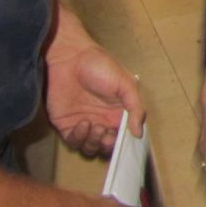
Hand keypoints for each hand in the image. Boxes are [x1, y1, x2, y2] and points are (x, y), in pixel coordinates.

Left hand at [45, 3, 143, 155]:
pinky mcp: (66, 125)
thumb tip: (139, 133)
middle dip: (108, 146)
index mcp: (119, 112)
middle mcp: (102, 121)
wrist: (70, 59)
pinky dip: (79, 138)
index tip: (125, 143)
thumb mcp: (126, 84)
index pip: (124, 136)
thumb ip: (135, 108)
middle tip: (107, 136)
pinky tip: (83, 124)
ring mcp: (84, 124)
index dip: (125, 144)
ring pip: (91, 148)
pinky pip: (73, 142)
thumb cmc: (101, 66)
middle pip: (107, 146)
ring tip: (95, 127)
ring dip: (94, 143)